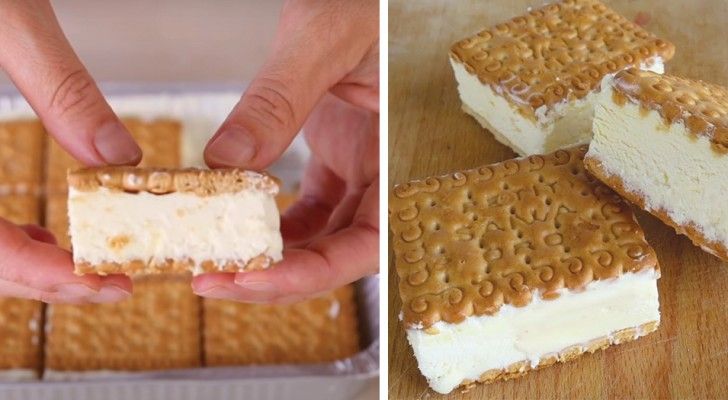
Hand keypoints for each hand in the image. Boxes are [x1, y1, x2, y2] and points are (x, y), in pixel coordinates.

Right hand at [0, 0, 136, 301]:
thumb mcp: (7, 15)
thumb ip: (59, 87)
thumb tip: (120, 157)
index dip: (37, 274)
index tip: (102, 283)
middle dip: (40, 278)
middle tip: (110, 283)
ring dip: (21, 264)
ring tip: (84, 267)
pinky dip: (1, 237)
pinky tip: (44, 234)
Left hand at [192, 0, 378, 302]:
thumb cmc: (372, 1)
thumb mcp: (325, 42)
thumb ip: (278, 100)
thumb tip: (226, 161)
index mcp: (401, 156)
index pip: (366, 244)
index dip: (311, 274)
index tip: (252, 279)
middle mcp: (386, 174)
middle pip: (338, 253)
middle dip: (276, 277)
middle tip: (213, 280)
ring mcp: (363, 170)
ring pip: (321, 237)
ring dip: (270, 255)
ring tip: (215, 259)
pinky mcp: (340, 159)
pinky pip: (308, 208)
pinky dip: (271, 221)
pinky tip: (236, 221)